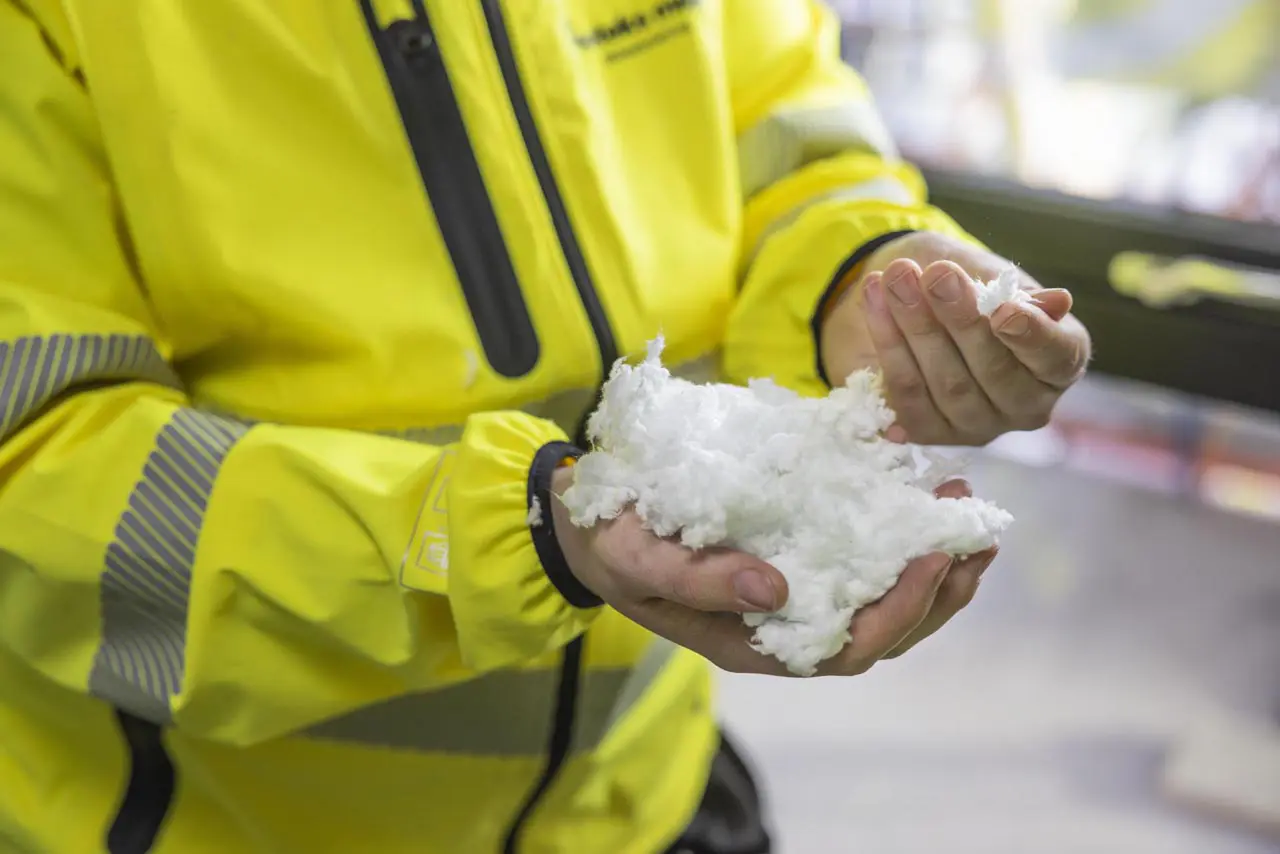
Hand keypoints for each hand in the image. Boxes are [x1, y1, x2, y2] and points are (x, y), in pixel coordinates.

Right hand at [551, 468, 996, 674]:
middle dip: (937, 589)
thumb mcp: (640, 563)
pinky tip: (911, 470)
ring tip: (963, 508)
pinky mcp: (791, 543)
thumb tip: (776, 589)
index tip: (930, 559)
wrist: (587, 516)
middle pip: (882, 627)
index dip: (900, 613)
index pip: (849, 647)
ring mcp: (793, 582)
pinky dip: (889, 514)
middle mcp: (785, 619)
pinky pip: (854, 541)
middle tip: (975, 535)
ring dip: (929, 558)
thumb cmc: (612, 545)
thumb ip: (701, 583)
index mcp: (755, 640)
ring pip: (878, 589)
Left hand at [821, 231, 1090, 445]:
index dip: (1032, 336)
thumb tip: (1057, 303)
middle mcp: (1024, 404)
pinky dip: (887, 343)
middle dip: (961, 319)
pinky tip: (873, 299)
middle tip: (938, 275)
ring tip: (897, 279)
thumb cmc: (970, 286)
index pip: (1056, 357)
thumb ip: (1021, 294)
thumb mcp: (995, 276)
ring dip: (917, 326)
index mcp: (1058, 363)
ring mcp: (977, 425)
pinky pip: (906, 393)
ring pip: (947, 384)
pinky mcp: (930, 432)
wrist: (914, 296)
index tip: (1004, 310)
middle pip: (994, 371)